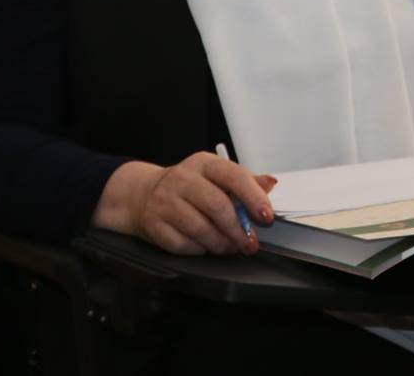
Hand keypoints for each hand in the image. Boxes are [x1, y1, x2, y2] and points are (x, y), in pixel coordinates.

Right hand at [103, 154, 277, 255]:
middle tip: (251, 243)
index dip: (253, 197)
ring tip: (230, 247)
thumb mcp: (215, 176)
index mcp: (204, 163)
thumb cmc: (188, 187)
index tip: (266, 216)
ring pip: (200, 229)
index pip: (233, 176)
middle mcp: (182, 179)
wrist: (143, 194)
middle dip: (239, 230)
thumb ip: (244, 182)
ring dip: (221, 244)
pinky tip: (206, 246)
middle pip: (217, 206)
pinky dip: (199, 249)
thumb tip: (270, 183)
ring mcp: (165, 201)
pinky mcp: (154, 224)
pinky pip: (183, 244)